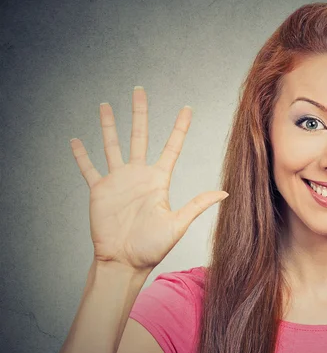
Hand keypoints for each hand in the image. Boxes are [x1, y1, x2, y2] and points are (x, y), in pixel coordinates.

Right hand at [69, 86, 227, 272]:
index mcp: (159, 180)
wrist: (125, 263)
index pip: (171, 146)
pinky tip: (75, 140)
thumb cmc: (152, 247)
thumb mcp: (178, 224)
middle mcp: (139, 175)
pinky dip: (81, 155)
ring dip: (109, 126)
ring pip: (112, 145)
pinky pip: (89, 169)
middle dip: (139, 113)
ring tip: (106, 105)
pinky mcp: (99, 191)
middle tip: (139, 90)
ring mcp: (118, 181)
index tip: (187, 107)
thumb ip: (197, 205)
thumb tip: (225, 192)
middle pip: (139, 136)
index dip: (179, 127)